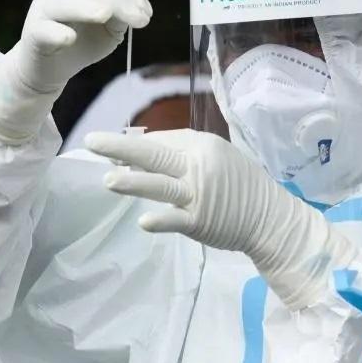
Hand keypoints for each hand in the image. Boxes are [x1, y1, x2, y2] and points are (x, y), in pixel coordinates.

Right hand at [0, 0, 150, 143]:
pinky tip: (70, 38)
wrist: (48, 67)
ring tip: (106, 15)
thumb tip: (135, 10)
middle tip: (141, 20)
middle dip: (118, 1)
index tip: (147, 11)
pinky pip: (44, 30)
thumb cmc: (80, 40)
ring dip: (85, 8)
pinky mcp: (33, 34)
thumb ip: (120, 16)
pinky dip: (57, 33)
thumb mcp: (107, 27)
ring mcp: (41, 9)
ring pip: (63, 3)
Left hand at [85, 129, 356, 308]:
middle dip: (120, 149)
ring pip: (160, 185)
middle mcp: (199, 165)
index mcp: (202, 145)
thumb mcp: (217, 158)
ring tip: (107, 179)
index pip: (160, 141)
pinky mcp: (200, 221)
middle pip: (154, 155)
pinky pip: (177, 219)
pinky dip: (162, 219)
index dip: (133, 146)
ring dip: (133, 182)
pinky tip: (143, 222)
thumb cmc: (239, 186)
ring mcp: (199, 194)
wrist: (270, 218)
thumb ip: (184, 154)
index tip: (110, 150)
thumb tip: (141, 150)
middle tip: (91, 142)